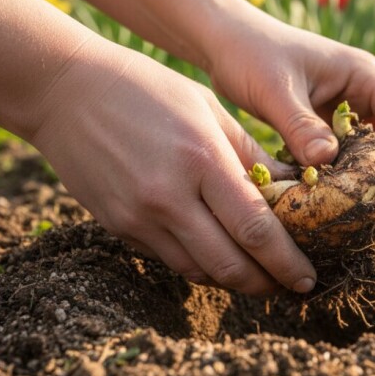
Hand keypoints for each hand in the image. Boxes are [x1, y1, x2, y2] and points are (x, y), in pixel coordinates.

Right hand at [28, 39, 315, 295]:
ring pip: (199, 271)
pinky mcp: (118, 227)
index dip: (287, 262)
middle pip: (229, 266)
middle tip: (290, 286)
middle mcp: (169, 197)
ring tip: (260, 273)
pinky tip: (218, 253)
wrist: (66, 90)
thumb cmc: (148, 89)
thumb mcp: (209, 109)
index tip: (308, 278)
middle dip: (267, 283)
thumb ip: (252, 155)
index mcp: (202, 160)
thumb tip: (295, 188)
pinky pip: (169, 260)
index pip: (255, 229)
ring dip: (235, 280)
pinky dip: (200, 265)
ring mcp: (138, 217)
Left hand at [203, 5, 374, 207]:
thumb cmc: (250, 53)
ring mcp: (343, 108)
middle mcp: (361, 91)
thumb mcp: (275, 89)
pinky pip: (346, 156)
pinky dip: (350, 181)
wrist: (223, 40)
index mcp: (363, 75)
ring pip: (373, 152)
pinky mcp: (323, 123)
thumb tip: (328, 162)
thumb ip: (300, 125)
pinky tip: (346, 210)